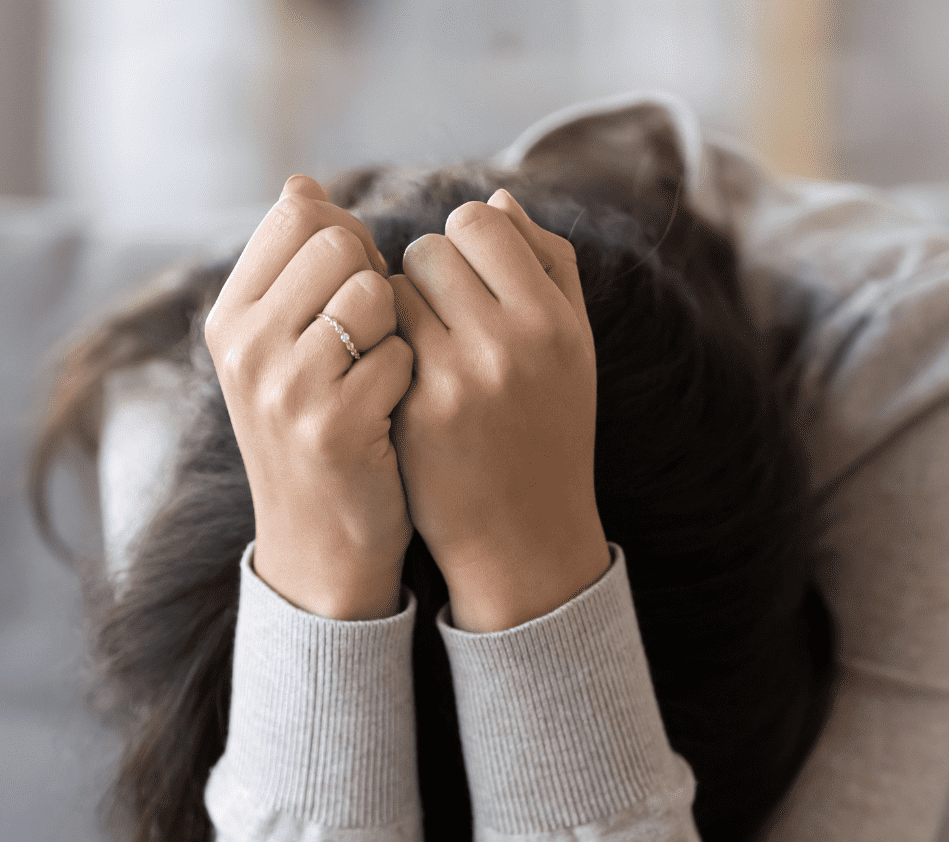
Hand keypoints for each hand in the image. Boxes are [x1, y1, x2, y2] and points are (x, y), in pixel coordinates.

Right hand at [205, 175, 413, 619]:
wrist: (320, 548)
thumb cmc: (315, 434)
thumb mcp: (279, 352)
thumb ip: (291, 271)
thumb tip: (301, 183)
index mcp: (229, 318)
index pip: (299, 214)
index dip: (348, 237)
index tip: (355, 287)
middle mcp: (245, 347)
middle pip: (340, 243)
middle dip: (374, 279)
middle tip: (373, 337)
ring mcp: (286, 386)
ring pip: (375, 293)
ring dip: (397, 329)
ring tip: (378, 376)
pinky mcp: (335, 425)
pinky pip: (403, 353)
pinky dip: (413, 378)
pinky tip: (393, 415)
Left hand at [390, 189, 610, 631]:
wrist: (525, 535)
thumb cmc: (549, 428)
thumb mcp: (573, 346)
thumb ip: (547, 265)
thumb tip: (497, 198)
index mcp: (553, 319)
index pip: (479, 221)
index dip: (463, 240)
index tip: (465, 273)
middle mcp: (509, 343)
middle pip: (429, 249)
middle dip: (425, 273)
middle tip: (438, 311)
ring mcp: (457, 379)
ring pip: (391, 290)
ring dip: (394, 306)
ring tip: (419, 344)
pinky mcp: (413, 412)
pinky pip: (375, 340)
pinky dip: (378, 346)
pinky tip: (397, 374)